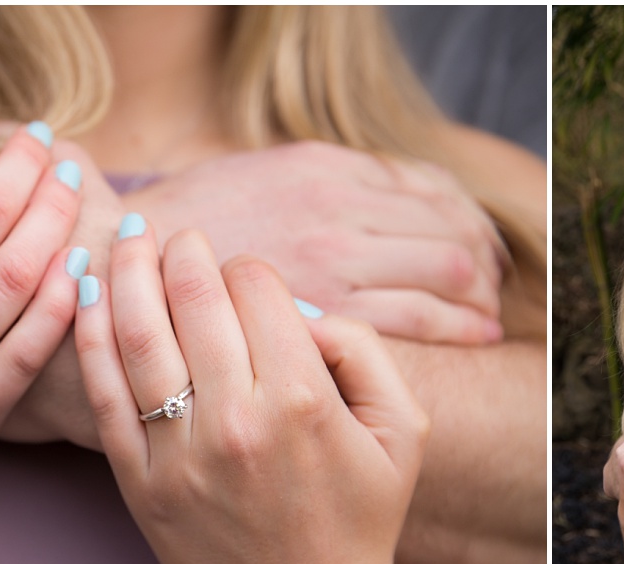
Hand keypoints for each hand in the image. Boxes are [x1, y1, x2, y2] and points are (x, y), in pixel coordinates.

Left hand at [73, 224, 439, 563]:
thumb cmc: (361, 515)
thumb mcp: (404, 428)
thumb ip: (365, 350)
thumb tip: (300, 308)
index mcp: (302, 397)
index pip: (255, 285)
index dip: (247, 268)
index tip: (242, 277)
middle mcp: (237, 420)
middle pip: (192, 296)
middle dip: (181, 251)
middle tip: (174, 234)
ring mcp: (181, 454)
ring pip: (139, 334)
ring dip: (127, 271)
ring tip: (126, 236)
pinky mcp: (140, 484)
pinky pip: (105, 396)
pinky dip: (89, 337)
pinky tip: (85, 294)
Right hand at [124, 140, 507, 344]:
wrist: (126, 267)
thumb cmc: (199, 227)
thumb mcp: (272, 174)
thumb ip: (335, 179)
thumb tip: (400, 186)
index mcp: (328, 170)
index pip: (433, 187)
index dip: (470, 216)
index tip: (485, 241)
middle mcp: (339, 210)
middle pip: (451, 228)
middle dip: (484, 258)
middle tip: (496, 281)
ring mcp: (334, 262)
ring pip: (445, 271)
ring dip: (477, 292)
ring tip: (489, 312)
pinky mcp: (324, 316)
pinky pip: (416, 319)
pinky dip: (457, 323)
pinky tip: (473, 333)